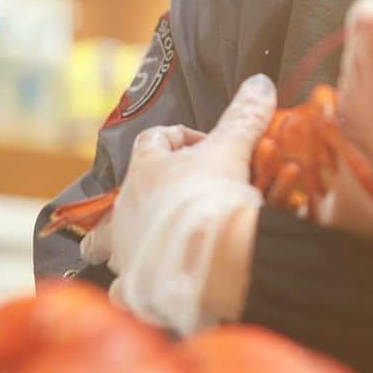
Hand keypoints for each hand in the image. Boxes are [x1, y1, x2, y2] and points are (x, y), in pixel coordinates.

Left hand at [81, 74, 276, 333]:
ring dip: (132, 241)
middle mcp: (127, 208)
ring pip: (112, 244)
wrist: (210, 257)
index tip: (210, 146)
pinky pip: (123, 289)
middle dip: (140, 197)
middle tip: (170, 199)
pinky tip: (145, 291)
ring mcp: (127, 249)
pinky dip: (132, 289)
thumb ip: (245, 116)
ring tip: (154, 245)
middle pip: (120, 197)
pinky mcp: (134, 286)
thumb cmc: (214, 197)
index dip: (182, 139)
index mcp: (147, 169)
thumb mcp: (234, 149)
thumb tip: (260, 81)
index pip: (154, 140)